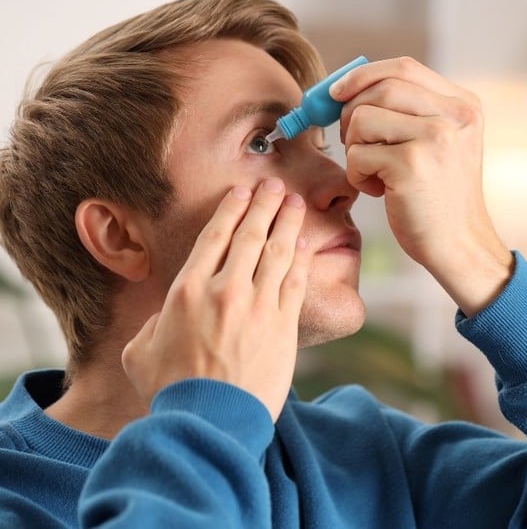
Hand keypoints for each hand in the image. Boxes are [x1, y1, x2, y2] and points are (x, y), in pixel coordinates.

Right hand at [122, 178, 311, 421]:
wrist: (209, 420)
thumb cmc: (170, 389)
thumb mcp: (141, 351)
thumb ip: (154, 325)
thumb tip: (163, 320)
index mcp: (187, 290)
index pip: (214, 236)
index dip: (232, 208)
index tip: (244, 191)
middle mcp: (225, 290)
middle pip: (250, 235)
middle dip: (265, 205)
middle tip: (277, 186)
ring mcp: (258, 306)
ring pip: (278, 253)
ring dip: (288, 224)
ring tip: (296, 205)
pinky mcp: (283, 326)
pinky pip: (294, 283)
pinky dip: (300, 261)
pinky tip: (303, 246)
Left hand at [331, 57, 512, 315]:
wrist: (460, 246)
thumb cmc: (439, 198)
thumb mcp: (440, 144)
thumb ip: (410, 111)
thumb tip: (343, 89)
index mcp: (463, 106)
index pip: (404, 67)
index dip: (363, 76)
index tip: (337, 93)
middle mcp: (455, 116)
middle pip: (380, 89)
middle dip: (351, 114)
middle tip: (353, 143)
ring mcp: (435, 138)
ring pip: (362, 118)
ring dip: (355, 148)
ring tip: (375, 172)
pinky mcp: (411, 165)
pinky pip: (357, 154)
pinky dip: (357, 174)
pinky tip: (380, 191)